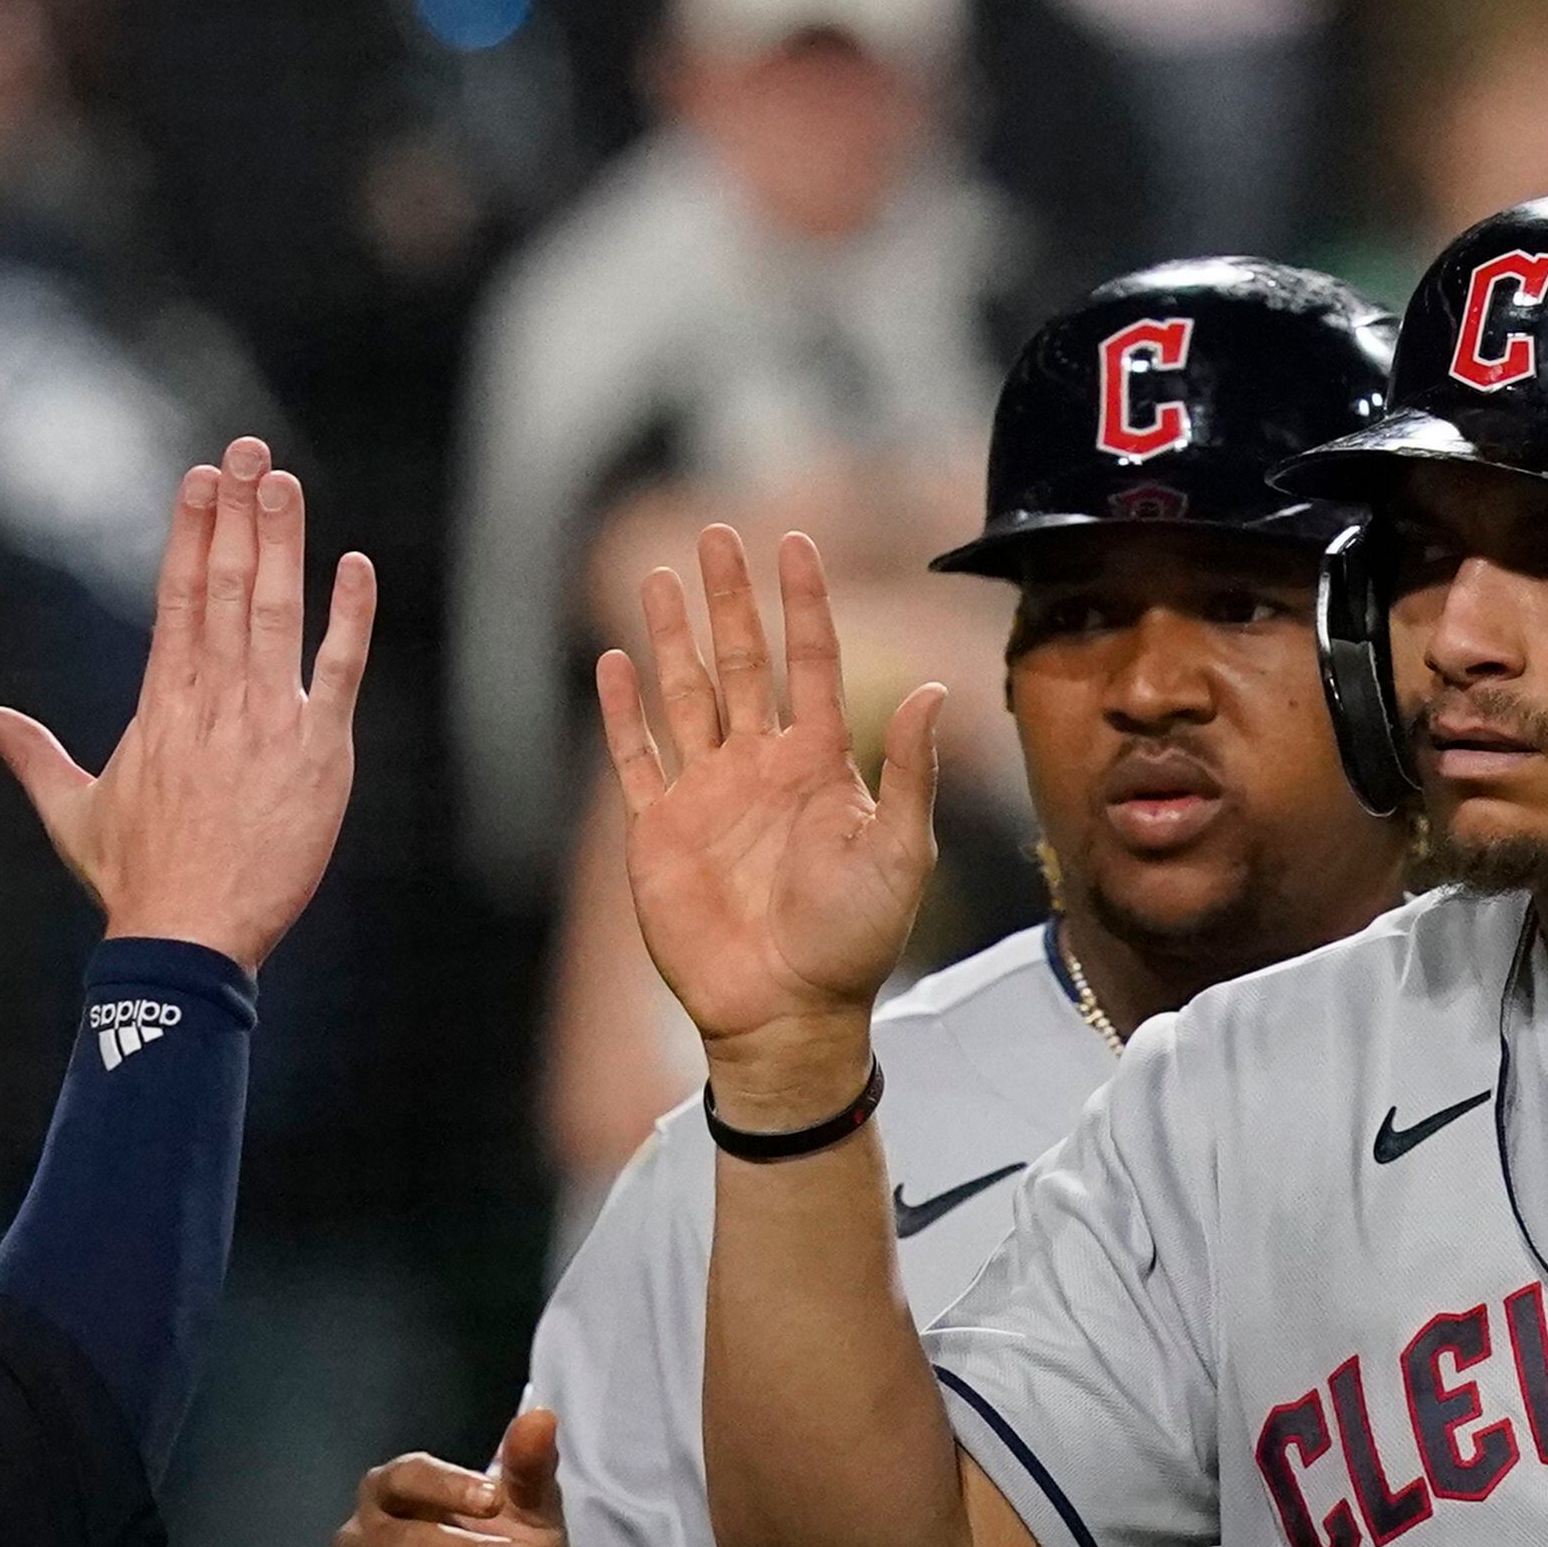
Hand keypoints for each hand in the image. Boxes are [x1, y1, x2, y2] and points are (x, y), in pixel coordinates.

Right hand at [0, 436, 374, 973]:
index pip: (178, 595)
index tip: (202, 479)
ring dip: (281, 542)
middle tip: (248, 450)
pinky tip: (356, 567)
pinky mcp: (317, 752)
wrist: (187, 936)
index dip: (192, 531)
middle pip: (227, 585)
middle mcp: (213, 698)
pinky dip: (350, 618)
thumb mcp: (71, 810)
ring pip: (276, 611)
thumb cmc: (135, 880)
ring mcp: (267, 721)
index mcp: (160, 703)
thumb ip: (29, 753)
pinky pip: (338, 670)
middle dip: (237, 512)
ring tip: (282, 482)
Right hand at [595, 524, 944, 1121]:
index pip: (809, 662)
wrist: (787, 1013)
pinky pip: (635, 757)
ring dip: (671, 637)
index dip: (801, 602)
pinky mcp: (657, 831)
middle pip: (741, 661)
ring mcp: (704, 796)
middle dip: (729, 598)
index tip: (793, 539)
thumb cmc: (854, 942)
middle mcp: (758, 768)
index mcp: (817, 764)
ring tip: (660, 575)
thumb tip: (933, 686)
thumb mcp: (899, 850)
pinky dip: (622, 712)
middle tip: (715, 533)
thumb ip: (908, 768)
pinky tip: (614, 662)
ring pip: (685, 695)